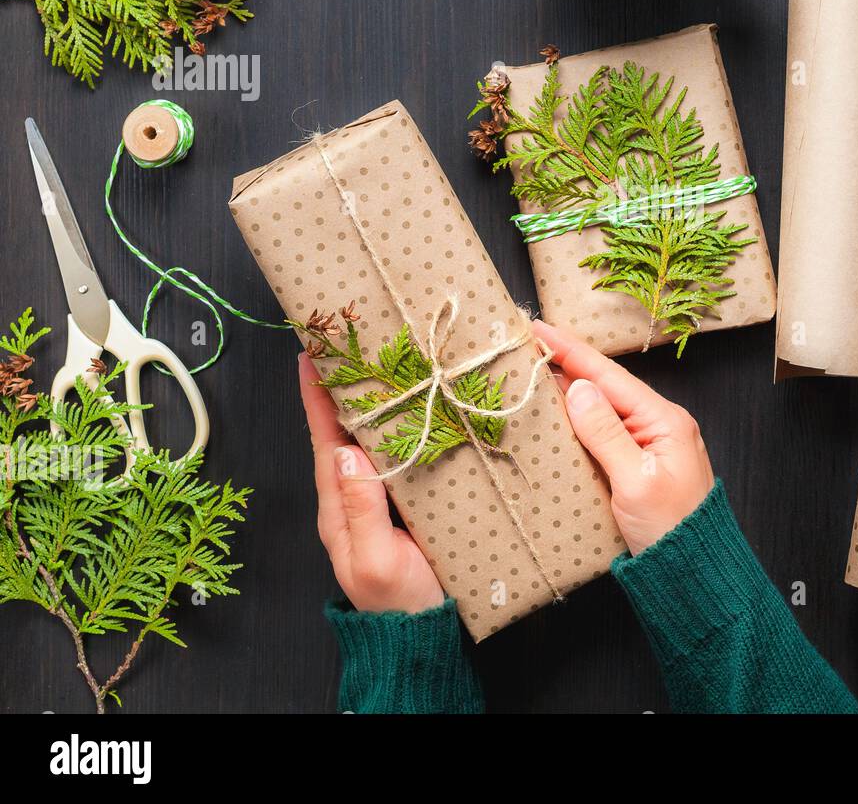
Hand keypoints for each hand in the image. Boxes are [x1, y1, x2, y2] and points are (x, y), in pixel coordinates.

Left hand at [298, 352, 443, 612]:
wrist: (422, 637)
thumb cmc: (399, 604)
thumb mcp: (376, 561)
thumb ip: (360, 509)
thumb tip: (347, 453)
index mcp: (337, 511)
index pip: (323, 443)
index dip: (316, 400)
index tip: (310, 357)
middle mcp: (351, 500)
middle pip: (341, 434)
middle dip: (339, 390)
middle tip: (343, 345)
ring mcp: (376, 502)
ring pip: (367, 442)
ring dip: (368, 404)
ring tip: (375, 365)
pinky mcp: (404, 505)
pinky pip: (395, 457)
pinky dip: (397, 428)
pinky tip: (411, 409)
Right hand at [532, 320, 713, 555]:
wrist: (696, 576)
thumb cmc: (671, 531)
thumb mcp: (635, 481)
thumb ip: (606, 433)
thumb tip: (578, 388)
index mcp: (665, 420)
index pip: (609, 376)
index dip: (571, 351)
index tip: (537, 328)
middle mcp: (659, 424)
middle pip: (605, 386)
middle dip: (567, 364)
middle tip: (527, 344)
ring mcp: (650, 444)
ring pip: (602, 408)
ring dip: (570, 390)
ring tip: (533, 371)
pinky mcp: (638, 464)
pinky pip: (604, 431)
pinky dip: (578, 420)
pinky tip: (556, 414)